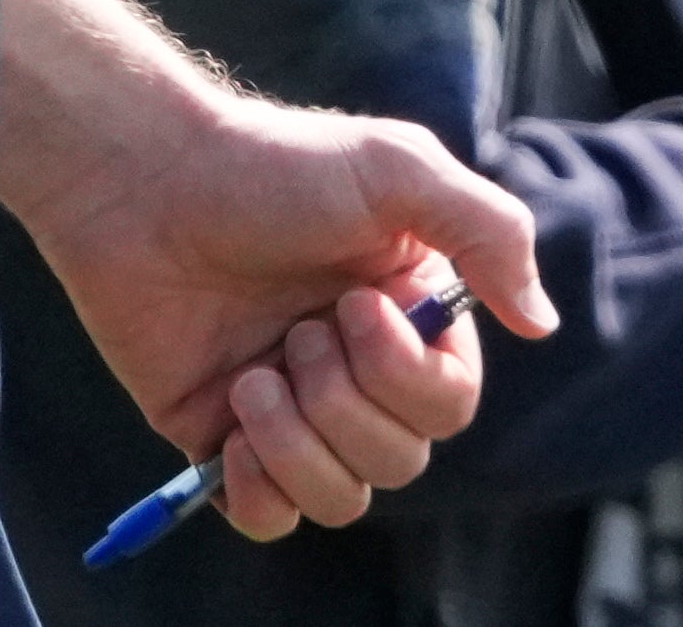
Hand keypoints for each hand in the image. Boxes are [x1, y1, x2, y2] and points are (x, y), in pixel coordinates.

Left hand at [6, 86, 554, 540]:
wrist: (141, 182)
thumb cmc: (269, 165)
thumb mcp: (396, 168)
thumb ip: (489, 232)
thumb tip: (541, 323)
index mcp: (405, 318)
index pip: (450, 404)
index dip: (408, 374)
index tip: (355, 302)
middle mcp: (353, 371)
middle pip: (401, 458)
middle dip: (347, 400)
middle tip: (298, 326)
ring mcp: (288, 408)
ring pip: (343, 497)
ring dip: (300, 441)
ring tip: (254, 374)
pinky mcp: (221, 437)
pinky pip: (269, 518)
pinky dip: (260, 488)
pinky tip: (235, 427)